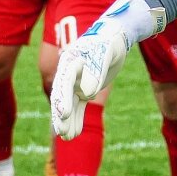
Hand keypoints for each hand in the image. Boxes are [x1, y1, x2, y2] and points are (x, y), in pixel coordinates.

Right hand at [50, 0, 165, 138]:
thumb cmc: (109, 43)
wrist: (115, 37)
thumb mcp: (105, 54)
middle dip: (61, 114)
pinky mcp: (84, 89)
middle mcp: (70, 73)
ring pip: (70, 104)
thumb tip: (87, 94)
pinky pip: (79, 106)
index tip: (64, 113)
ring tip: (67, 137)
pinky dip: (77, 119)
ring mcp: (76, 82)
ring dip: (68, 121)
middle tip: (62, 131)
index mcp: (71, 61)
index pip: (65, 82)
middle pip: (62, 96)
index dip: (63, 98)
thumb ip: (96, 72)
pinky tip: (75, 133)